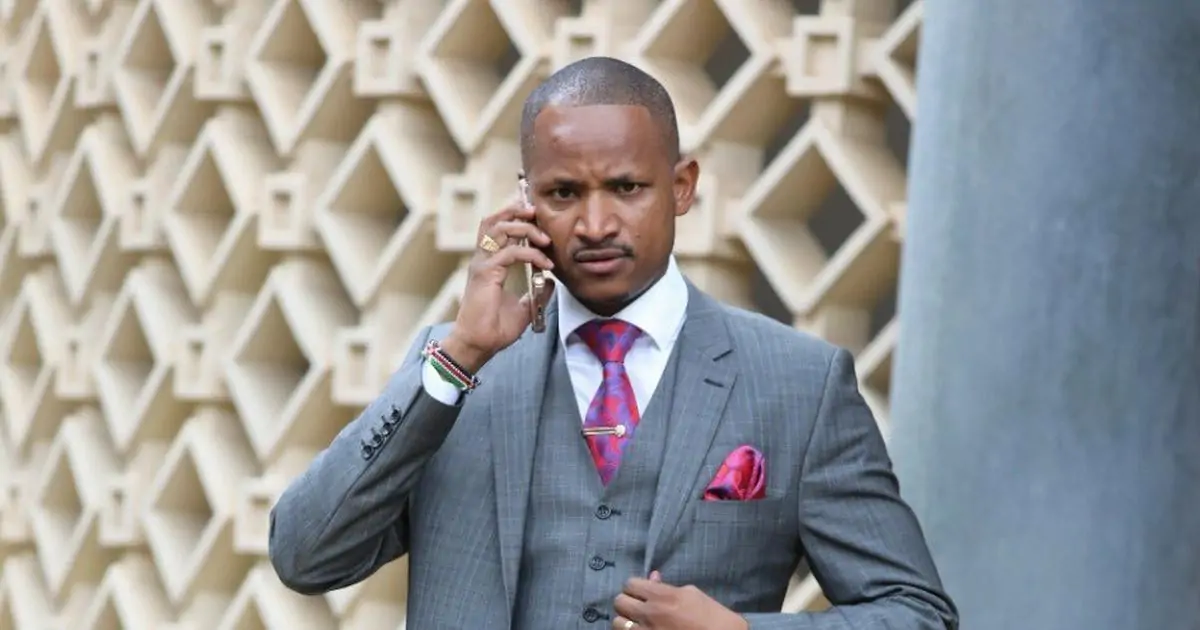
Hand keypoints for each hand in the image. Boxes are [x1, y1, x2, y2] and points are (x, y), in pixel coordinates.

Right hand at [442, 199, 555, 371]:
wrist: (479, 344)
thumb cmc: (495, 328)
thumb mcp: (524, 307)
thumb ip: (537, 291)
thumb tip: (551, 281)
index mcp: (488, 263)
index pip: (497, 228)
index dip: (515, 217)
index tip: (537, 219)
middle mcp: (483, 259)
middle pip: (494, 220)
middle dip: (516, 210)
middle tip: (538, 213)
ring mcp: (482, 264)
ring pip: (500, 229)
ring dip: (525, 227)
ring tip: (544, 237)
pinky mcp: (485, 273)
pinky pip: (511, 253)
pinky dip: (532, 254)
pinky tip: (546, 264)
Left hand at [613, 572, 748, 629]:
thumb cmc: (712, 616)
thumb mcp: (692, 594)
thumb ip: (667, 586)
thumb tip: (652, 577)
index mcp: (662, 595)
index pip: (629, 584)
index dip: (634, 587)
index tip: (640, 592)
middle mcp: (650, 613)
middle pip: (619, 602)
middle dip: (627, 603)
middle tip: (637, 607)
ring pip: (617, 623)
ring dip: (625, 622)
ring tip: (636, 623)